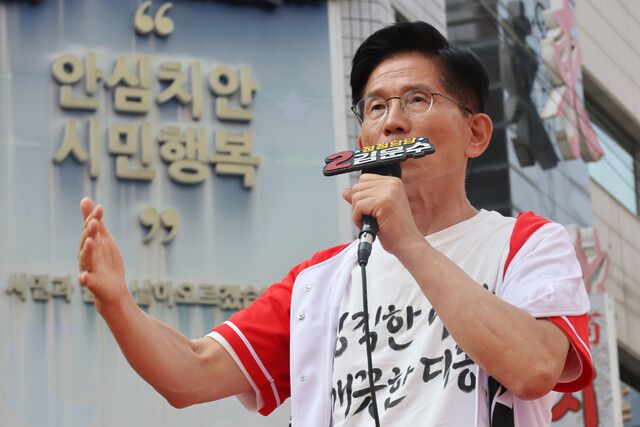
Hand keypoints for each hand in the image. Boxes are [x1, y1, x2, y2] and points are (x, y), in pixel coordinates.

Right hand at [78, 197, 127, 312]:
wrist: (113, 288)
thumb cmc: (106, 261)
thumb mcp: (103, 238)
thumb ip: (96, 221)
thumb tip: (85, 199)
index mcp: (89, 243)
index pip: (90, 229)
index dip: (94, 218)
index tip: (100, 208)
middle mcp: (86, 255)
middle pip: (86, 241)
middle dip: (90, 232)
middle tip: (94, 222)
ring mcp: (88, 268)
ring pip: (85, 258)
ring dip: (87, 250)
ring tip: (90, 241)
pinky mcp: (92, 283)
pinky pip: (86, 281)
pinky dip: (84, 279)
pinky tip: (83, 277)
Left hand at [342, 174, 423, 256]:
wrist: (407, 244)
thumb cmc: (393, 230)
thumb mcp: (375, 209)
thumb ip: (362, 198)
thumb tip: (345, 191)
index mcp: (393, 182)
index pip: (364, 179)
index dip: (361, 196)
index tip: (370, 209)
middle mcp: (392, 183)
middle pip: (357, 187)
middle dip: (358, 205)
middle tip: (371, 218)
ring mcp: (389, 192)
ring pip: (356, 197)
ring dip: (358, 213)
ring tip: (372, 222)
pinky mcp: (384, 202)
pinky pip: (358, 207)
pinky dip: (358, 218)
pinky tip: (370, 225)